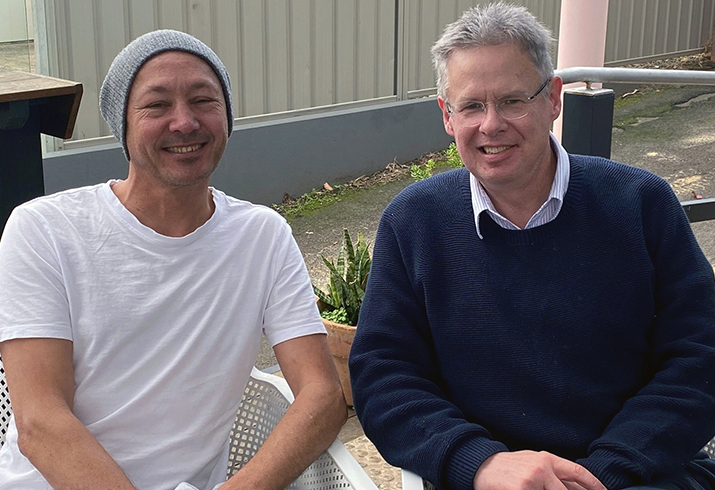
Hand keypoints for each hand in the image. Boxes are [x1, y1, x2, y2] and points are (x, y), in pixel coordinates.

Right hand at [473, 451, 605, 489]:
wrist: (480, 465)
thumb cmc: (507, 467)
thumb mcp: (532, 463)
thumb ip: (553, 474)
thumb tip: (575, 488)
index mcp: (547, 459)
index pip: (578, 473)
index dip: (595, 485)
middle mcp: (542, 467)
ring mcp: (532, 480)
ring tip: (537, 489)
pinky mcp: (521, 489)